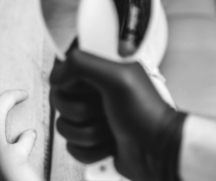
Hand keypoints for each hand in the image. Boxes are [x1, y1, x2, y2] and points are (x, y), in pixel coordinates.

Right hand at [50, 48, 186, 180]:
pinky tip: (109, 143)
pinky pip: (71, 145)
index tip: (88, 86)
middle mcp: (91, 90)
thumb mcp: (117, 77)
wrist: (159, 152)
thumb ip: (80, 63)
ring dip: (89, 133)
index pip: (63, 68)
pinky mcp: (89, 138)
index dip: (71, 81)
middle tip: (103, 108)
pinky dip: (90, 149)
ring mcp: (89, 115)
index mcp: (98, 68)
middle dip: (81, 111)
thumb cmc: (146, 113)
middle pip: (59, 99)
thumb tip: (56, 76)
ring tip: (110, 128)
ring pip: (64, 124)